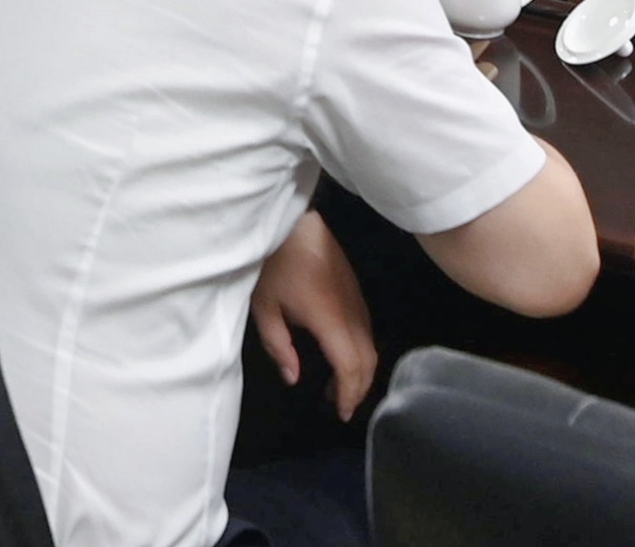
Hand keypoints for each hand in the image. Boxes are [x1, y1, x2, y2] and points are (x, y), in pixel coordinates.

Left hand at [249, 210, 377, 421]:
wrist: (294, 220)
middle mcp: (351, 312)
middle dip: (357, 389)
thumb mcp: (264, 307)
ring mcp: (357, 299)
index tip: (340, 413)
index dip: (348, 393)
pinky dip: (359, 352)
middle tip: (339, 407)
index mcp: (329, 319)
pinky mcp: (356, 290)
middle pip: (368, 360)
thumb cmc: (274, 262)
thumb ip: (279, 346)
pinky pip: (366, 330)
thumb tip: (294, 378)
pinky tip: (340, 356)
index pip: (350, 366)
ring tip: (336, 387)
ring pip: (370, 345)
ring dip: (359, 371)